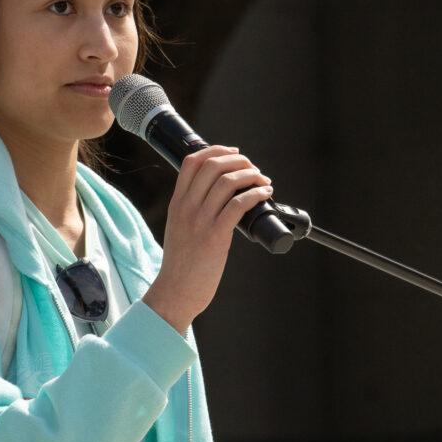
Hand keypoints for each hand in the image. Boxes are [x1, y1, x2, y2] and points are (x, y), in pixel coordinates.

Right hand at [141, 145, 272, 333]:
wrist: (176, 291)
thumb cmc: (182, 263)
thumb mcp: (179, 227)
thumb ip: (191, 209)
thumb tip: (217, 195)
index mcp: (177, 202)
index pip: (192, 161)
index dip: (216, 150)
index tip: (235, 154)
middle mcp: (186, 207)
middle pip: (213, 166)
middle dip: (239, 161)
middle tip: (254, 169)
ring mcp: (200, 221)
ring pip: (228, 181)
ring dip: (252, 175)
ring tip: (263, 181)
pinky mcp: (215, 236)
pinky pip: (239, 204)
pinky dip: (256, 194)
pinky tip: (265, 194)